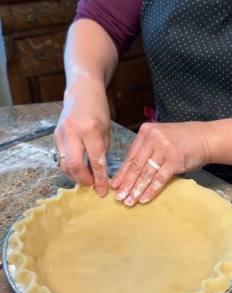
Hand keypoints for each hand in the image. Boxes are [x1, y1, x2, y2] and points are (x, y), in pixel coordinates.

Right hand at [54, 79, 109, 195]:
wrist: (81, 92)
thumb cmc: (98, 111)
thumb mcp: (106, 132)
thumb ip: (102, 153)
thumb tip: (101, 176)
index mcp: (90, 130)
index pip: (95, 161)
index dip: (100, 179)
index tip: (103, 191)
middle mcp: (73, 132)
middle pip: (74, 166)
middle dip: (83, 180)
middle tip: (92, 185)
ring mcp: (61, 134)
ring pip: (64, 164)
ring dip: (74, 176)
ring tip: (86, 179)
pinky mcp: (55, 136)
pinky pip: (60, 158)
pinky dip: (69, 167)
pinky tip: (78, 170)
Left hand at [111, 121, 210, 204]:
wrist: (206, 138)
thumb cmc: (182, 140)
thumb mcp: (160, 138)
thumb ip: (146, 150)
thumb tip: (130, 172)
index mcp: (146, 132)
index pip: (130, 156)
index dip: (122, 173)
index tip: (114, 186)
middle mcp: (153, 138)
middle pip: (136, 165)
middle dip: (126, 184)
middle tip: (119, 198)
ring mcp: (164, 149)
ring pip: (146, 173)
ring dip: (136, 189)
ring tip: (129, 201)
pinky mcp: (175, 160)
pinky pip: (159, 178)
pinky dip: (151, 190)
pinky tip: (144, 199)